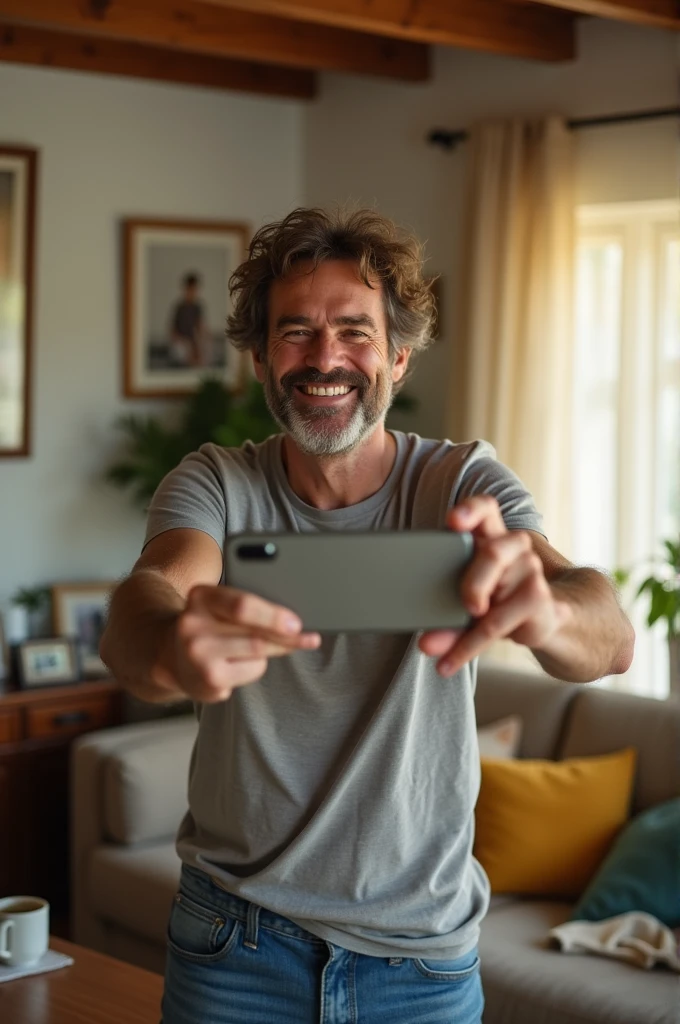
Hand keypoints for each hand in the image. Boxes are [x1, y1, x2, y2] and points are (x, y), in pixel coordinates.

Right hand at [154, 585, 320, 702]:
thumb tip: (293, 618)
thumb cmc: (210, 625)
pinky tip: (241, 663)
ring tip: (271, 645)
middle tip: (308, 638)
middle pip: (254, 633)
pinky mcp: (208, 680)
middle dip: (286, 636)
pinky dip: (257, 665)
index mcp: (200, 596)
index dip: (273, 615)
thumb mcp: (219, 605)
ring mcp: (198, 655)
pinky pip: (252, 670)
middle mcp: (192, 625)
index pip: (241, 605)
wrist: (172, 655)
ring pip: (258, 652)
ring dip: (274, 649)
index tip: (296, 622)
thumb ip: (247, 605)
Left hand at [418, 496, 570, 676]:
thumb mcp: (463, 600)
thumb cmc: (493, 597)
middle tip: (466, 606)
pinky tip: (451, 662)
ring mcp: (529, 571)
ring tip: (443, 650)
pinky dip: (470, 646)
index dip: (471, 511)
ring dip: (469, 627)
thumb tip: (425, 644)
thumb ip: (442, 616)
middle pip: (493, 551)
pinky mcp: (538, 599)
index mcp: (489, 535)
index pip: (485, 509)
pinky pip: (498, 624)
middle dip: (474, 580)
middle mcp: (513, 547)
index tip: (453, 522)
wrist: (540, 619)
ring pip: (498, 592)